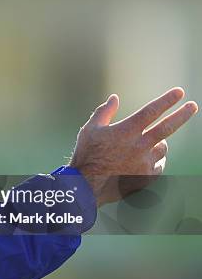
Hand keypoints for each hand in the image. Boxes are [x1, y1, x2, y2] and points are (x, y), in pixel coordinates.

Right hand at [70, 87, 197, 205]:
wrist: (86, 187)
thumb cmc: (87, 155)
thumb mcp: (90, 129)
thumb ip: (104, 112)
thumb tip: (114, 98)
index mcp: (126, 131)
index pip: (151, 111)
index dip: (166, 100)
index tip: (179, 92)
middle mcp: (139, 146)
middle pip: (167, 127)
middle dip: (182, 115)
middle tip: (192, 106)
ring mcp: (144, 163)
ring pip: (162, 149)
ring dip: (159, 144)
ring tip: (147, 145)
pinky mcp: (146, 178)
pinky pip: (158, 166)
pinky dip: (155, 161)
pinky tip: (145, 162)